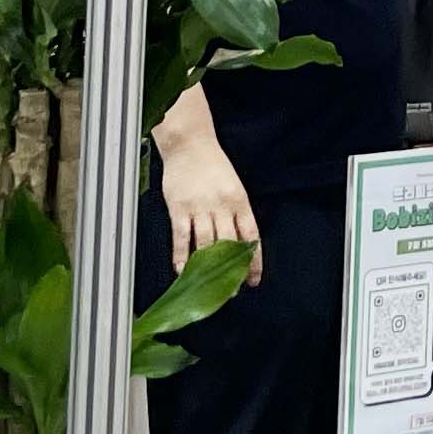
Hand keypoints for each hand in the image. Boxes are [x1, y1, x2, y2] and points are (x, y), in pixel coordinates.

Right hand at [158, 126, 261, 284]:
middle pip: (229, 245)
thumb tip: (241, 244)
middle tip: (231, 290)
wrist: (190, 143)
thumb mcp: (234, 187)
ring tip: (207, 286)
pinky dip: (181, 256)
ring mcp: (199, 207)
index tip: (253, 279)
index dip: (254, 260)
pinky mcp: (179, 208)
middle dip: (230, 271)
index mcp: (239, 201)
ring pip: (205, 244)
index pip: (251, 236)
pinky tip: (182, 271)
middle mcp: (221, 206)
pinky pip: (181, 237)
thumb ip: (236, 214)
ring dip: (207, 269)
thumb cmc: (213, 164)